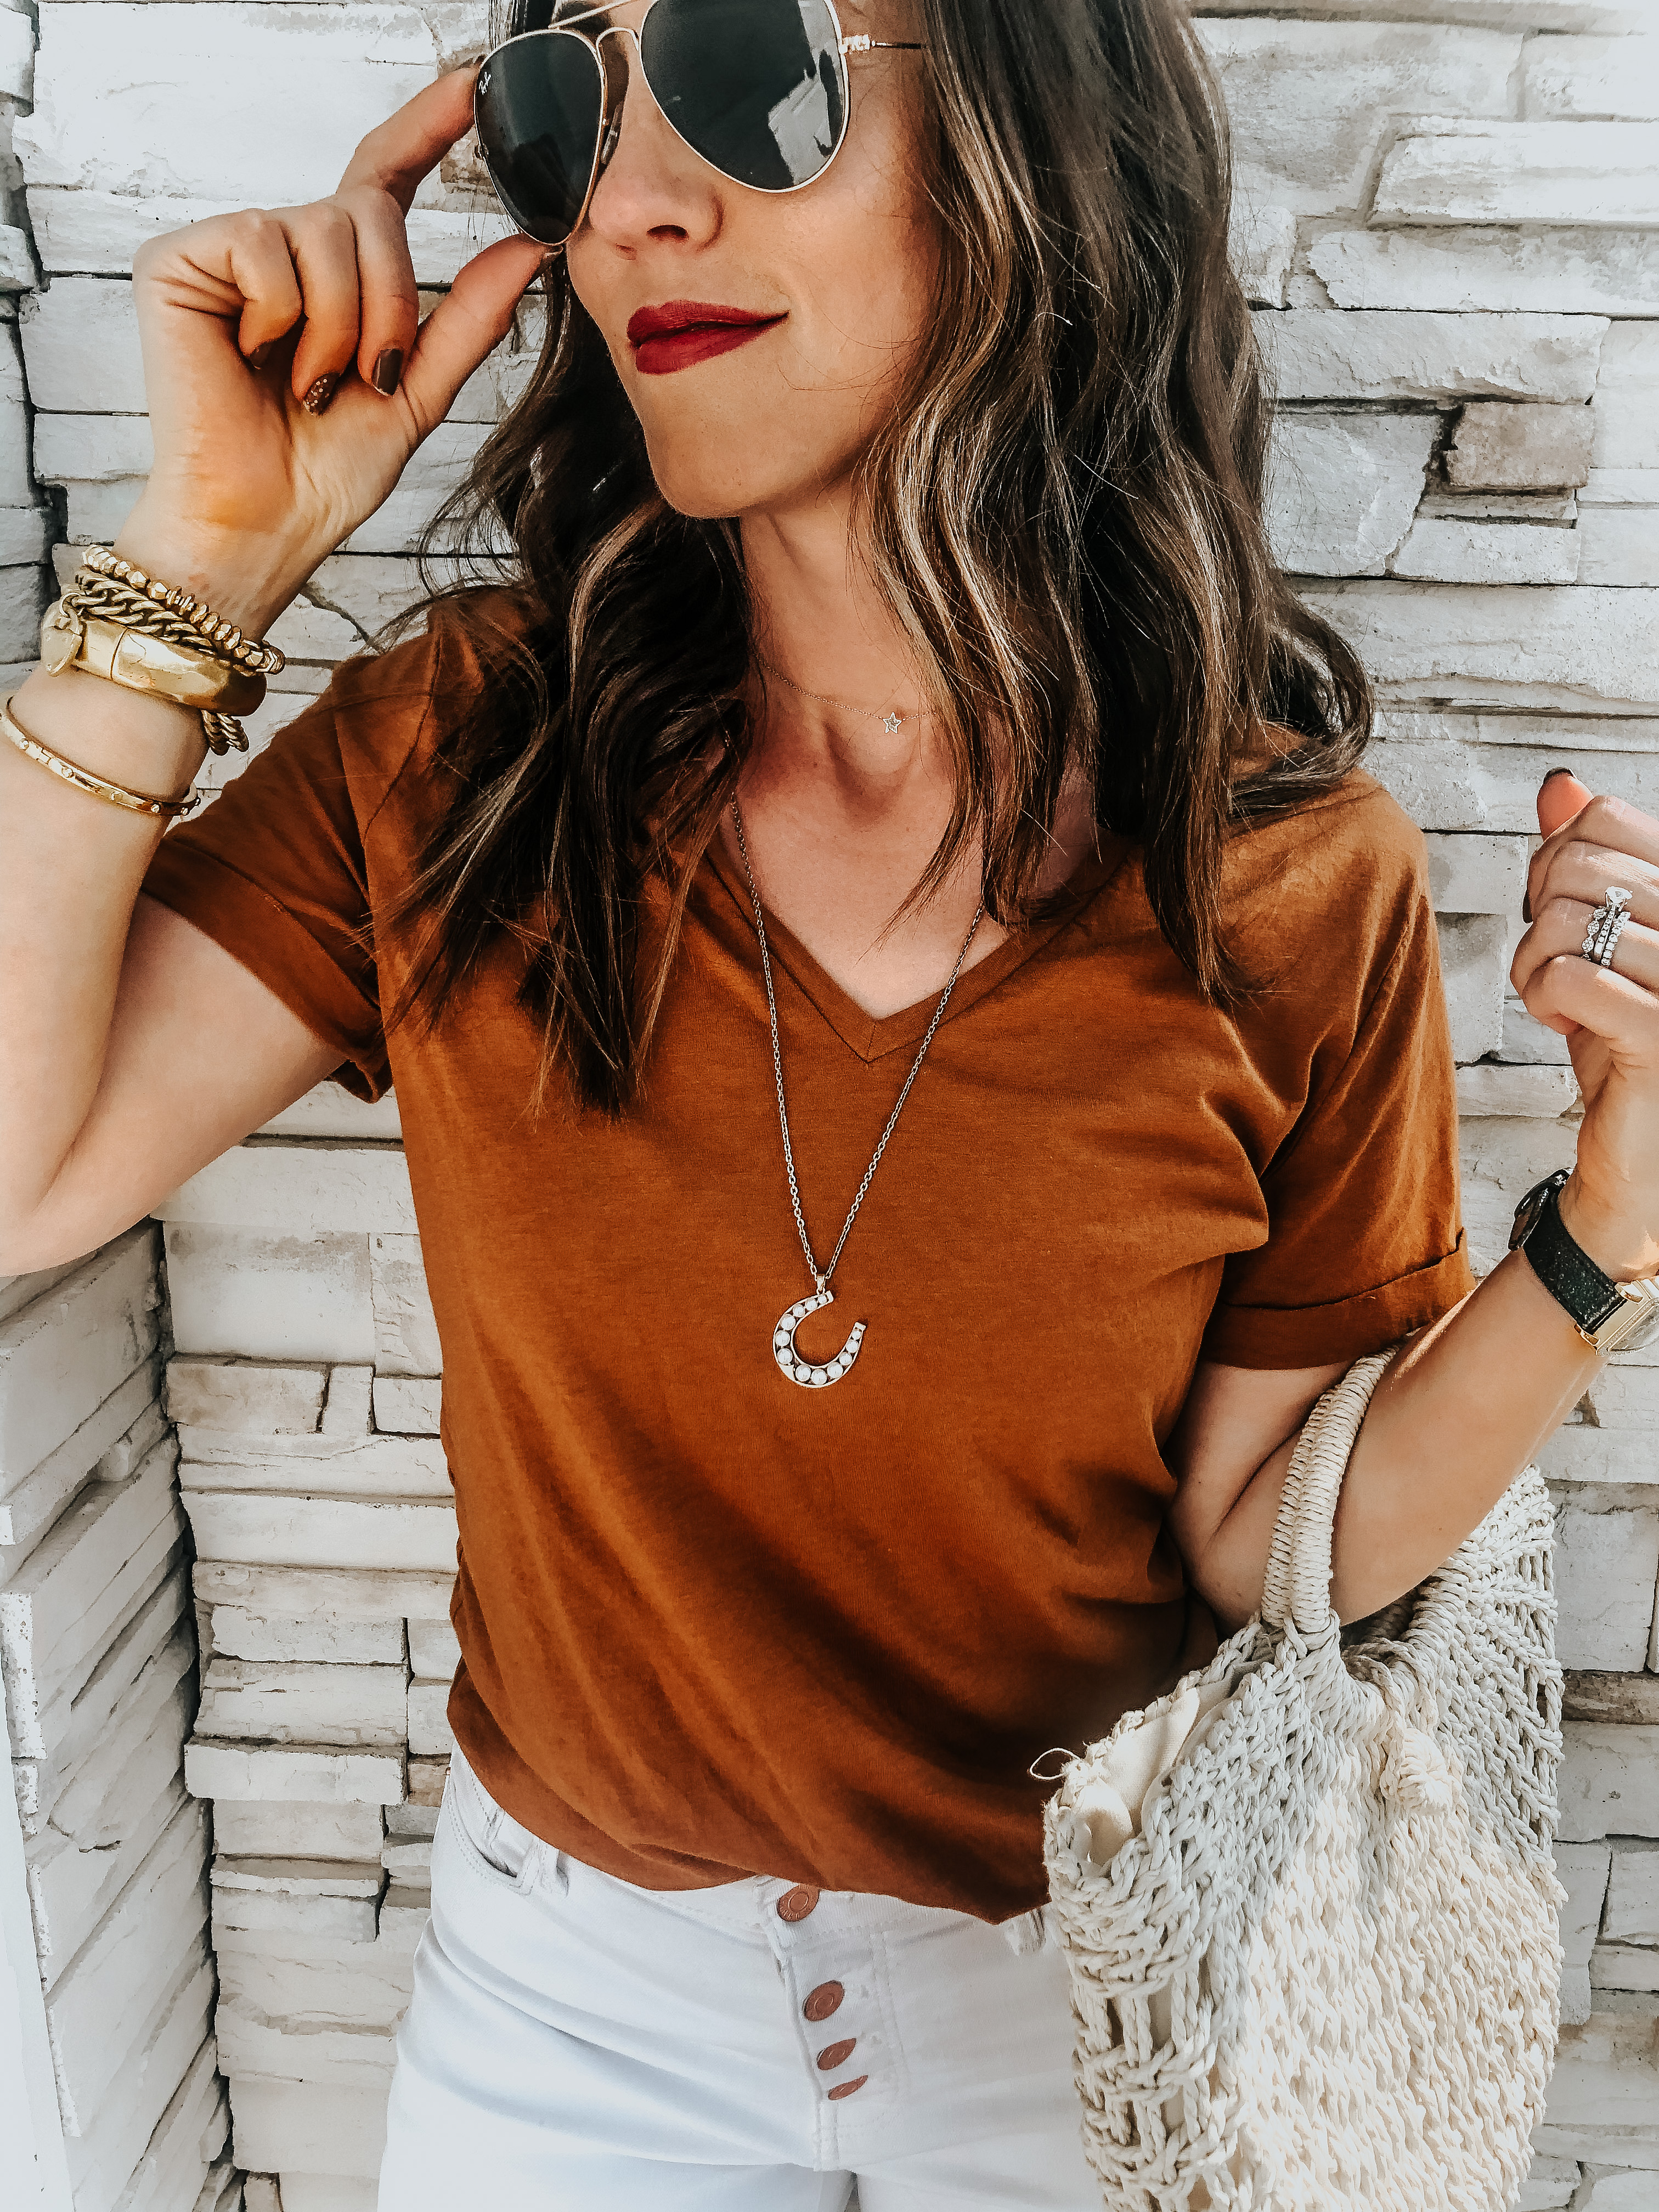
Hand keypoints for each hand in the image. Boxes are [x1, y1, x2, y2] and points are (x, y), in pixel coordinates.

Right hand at [116, 69, 546, 633]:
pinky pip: (264, 243)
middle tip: (362, 377)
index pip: (387, 176)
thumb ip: (468, 317)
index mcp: (340, 274)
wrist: (265, 523)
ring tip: (308, 382)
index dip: (430, 125)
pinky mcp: (181, 257)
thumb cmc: (327, 471)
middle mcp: (286, 246)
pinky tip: (255, 358)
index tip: (477, 82)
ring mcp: (232, 248)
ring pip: (323, 229)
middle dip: (387, 302)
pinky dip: (280, 314)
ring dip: (336, 323)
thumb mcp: (419, 390)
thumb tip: (529, 247)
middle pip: (368, 209)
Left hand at [1512, 771, 1658, 1280]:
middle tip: (1552, 965)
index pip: (1608, 818)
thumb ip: (1586, 861)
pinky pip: (1571, 974)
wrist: (1642, 1151)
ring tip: (1557, 1001)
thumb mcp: (1599, 942)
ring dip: (1532, 964)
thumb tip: (1560, 789)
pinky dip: (1543, 996)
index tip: (1558, 913)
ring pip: (1567, 918)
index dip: (1555, 861)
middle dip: (1537, 914)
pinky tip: (1565, 1023)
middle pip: (1581, 863)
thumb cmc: (1623, 1044)